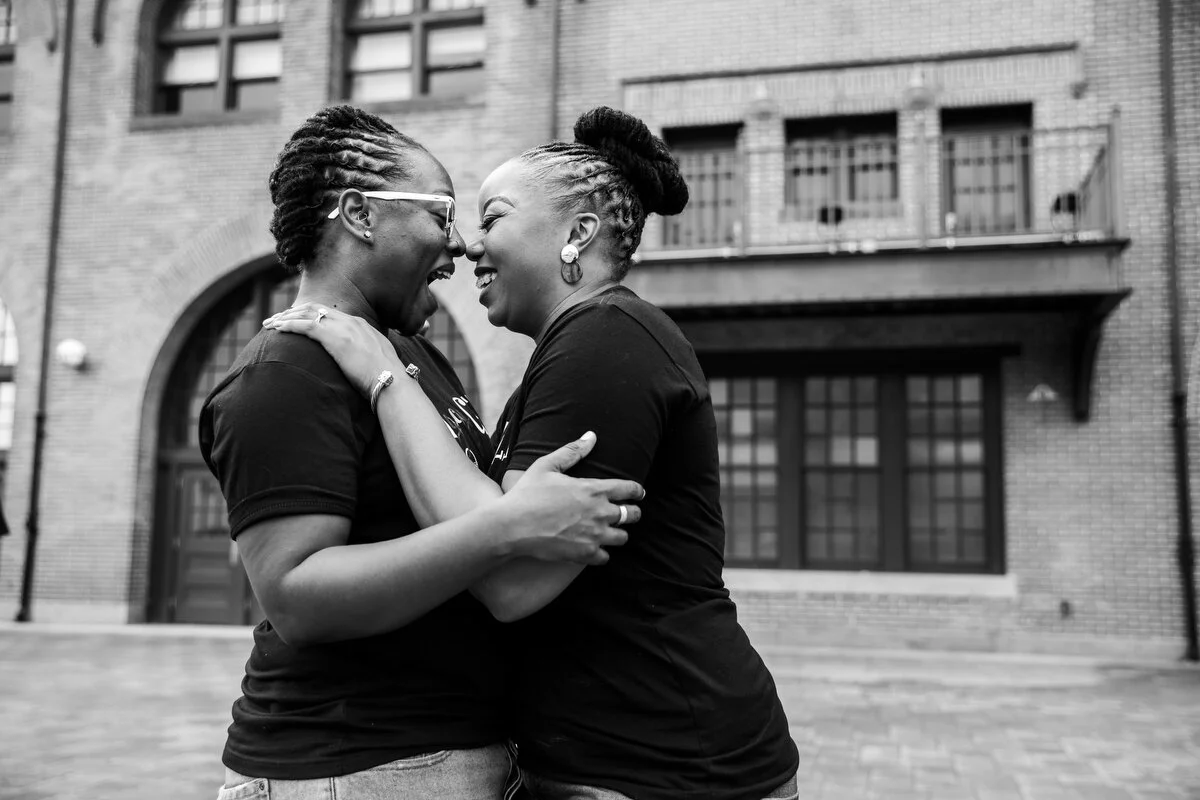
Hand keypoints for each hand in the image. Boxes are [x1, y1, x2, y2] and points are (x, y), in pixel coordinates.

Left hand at [264, 303, 401, 396]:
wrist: (392, 381)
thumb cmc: (387, 378)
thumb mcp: (379, 360)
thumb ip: (367, 355)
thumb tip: (363, 364)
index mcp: (362, 325)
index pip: (331, 314)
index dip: (311, 314)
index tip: (297, 319)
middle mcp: (351, 321)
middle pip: (316, 309)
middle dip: (294, 311)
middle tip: (278, 318)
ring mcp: (343, 327)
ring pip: (306, 314)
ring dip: (285, 317)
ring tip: (270, 323)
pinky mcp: (333, 337)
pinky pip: (304, 326)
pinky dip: (288, 326)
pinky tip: (276, 329)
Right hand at [500, 432, 644, 565]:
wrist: (512, 527)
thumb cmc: (527, 494)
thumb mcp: (547, 465)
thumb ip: (572, 451)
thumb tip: (592, 436)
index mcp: (594, 489)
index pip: (630, 489)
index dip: (637, 491)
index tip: (638, 493)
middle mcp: (600, 513)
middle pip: (633, 515)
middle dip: (632, 513)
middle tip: (626, 513)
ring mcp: (594, 535)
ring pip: (622, 538)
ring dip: (617, 533)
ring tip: (608, 531)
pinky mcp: (585, 554)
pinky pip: (606, 557)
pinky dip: (601, 553)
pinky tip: (592, 547)